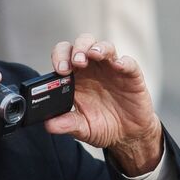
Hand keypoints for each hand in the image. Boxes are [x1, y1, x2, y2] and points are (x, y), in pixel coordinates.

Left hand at [44, 35, 162, 174]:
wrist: (127, 135)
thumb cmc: (102, 126)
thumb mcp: (81, 128)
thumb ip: (66, 124)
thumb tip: (49, 125)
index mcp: (75, 78)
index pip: (63, 56)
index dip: (59, 57)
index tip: (60, 70)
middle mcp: (92, 69)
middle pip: (82, 44)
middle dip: (77, 49)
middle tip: (76, 62)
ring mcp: (112, 69)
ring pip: (104, 47)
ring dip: (97, 48)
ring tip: (92, 55)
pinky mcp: (131, 75)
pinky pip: (128, 62)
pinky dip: (124, 61)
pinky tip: (118, 65)